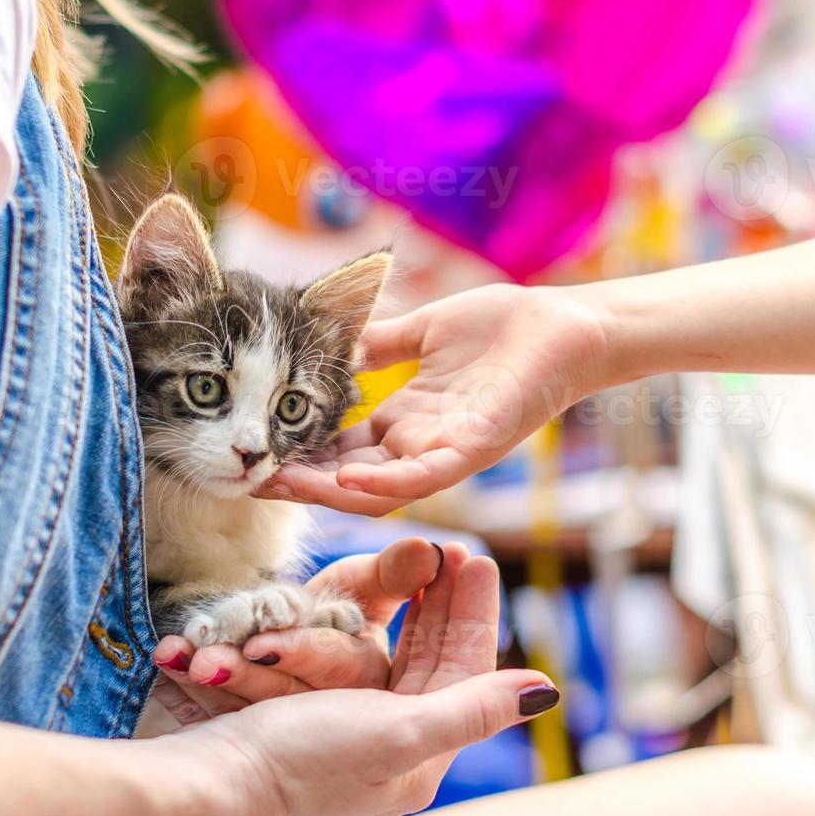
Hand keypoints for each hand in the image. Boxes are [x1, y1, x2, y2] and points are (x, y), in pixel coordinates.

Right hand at [153, 546, 559, 815]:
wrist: (206, 778)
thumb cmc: (303, 759)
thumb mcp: (398, 733)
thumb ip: (471, 708)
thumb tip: (545, 690)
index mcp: (418, 754)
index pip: (462, 670)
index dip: (472, 613)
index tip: (475, 555)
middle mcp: (384, 740)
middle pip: (428, 658)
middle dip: (441, 603)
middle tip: (452, 546)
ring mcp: (340, 723)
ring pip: (386, 652)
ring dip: (401, 607)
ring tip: (417, 560)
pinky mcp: (297, 707)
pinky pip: (337, 657)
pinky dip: (351, 622)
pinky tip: (361, 594)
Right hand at [262, 284, 611, 514]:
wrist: (564, 324)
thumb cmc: (502, 327)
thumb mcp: (420, 332)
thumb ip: (375, 342)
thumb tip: (329, 338)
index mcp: (402, 423)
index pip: (336, 451)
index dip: (295, 453)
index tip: (253, 449)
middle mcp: (417, 447)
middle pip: (346, 479)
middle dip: (298, 481)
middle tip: (249, 477)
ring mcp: (445, 453)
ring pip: (377, 490)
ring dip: (329, 491)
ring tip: (284, 483)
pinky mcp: (475, 449)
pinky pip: (424, 477)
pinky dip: (386, 483)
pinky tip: (349, 479)